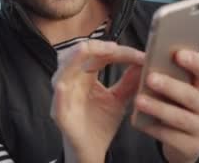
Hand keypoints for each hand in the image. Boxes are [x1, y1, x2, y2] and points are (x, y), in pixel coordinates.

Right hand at [50, 40, 144, 162]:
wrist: (93, 151)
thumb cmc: (100, 124)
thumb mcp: (119, 100)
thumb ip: (128, 82)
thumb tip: (141, 62)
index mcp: (84, 76)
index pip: (96, 54)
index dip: (115, 50)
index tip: (138, 54)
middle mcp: (71, 82)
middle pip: (75, 55)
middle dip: (94, 47)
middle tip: (114, 48)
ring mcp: (63, 97)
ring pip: (62, 71)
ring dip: (73, 59)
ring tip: (86, 50)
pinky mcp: (60, 114)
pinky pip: (57, 100)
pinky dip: (60, 91)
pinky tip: (65, 84)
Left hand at [133, 50, 198, 162]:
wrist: (182, 142)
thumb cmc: (174, 105)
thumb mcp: (174, 89)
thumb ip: (164, 74)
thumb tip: (141, 61)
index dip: (196, 62)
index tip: (178, 54)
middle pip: (192, 95)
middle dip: (170, 86)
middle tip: (150, 78)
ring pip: (180, 117)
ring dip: (158, 108)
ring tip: (139, 101)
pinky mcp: (191, 146)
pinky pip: (170, 136)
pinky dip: (153, 128)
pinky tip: (137, 121)